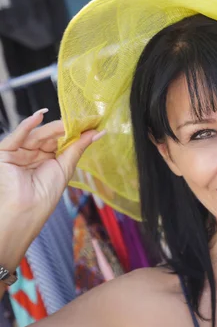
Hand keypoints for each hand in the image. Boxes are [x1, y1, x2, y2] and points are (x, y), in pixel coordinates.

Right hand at [0, 109, 102, 266]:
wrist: (26, 210)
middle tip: (82, 120)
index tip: (92, 122)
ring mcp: (18, 152)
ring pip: (37, 134)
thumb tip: (97, 132)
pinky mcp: (4, 152)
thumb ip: (78, 147)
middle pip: (50, 136)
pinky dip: (27, 125)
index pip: (61, 140)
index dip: (75, 131)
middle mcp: (32, 154)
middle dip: (66, 127)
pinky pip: (17, 136)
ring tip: (69, 122)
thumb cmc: (45, 195)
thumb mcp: (66, 167)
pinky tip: (39, 116)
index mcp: (47, 159)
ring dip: (53, 127)